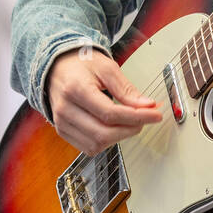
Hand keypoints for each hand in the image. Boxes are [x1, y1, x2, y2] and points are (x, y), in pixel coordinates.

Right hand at [46, 46, 162, 155]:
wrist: (57, 68)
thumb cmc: (81, 65)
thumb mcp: (107, 68)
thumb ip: (127, 89)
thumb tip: (147, 106)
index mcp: (75, 89)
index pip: (110, 113)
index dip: (137, 117)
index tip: (155, 115)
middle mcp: (65, 109)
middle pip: (103, 133)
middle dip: (130, 129)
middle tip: (145, 119)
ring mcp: (62, 123)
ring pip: (96, 144)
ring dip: (119, 137)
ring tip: (129, 122)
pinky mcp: (63, 132)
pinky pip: (88, 148)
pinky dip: (106, 142)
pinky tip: (114, 129)